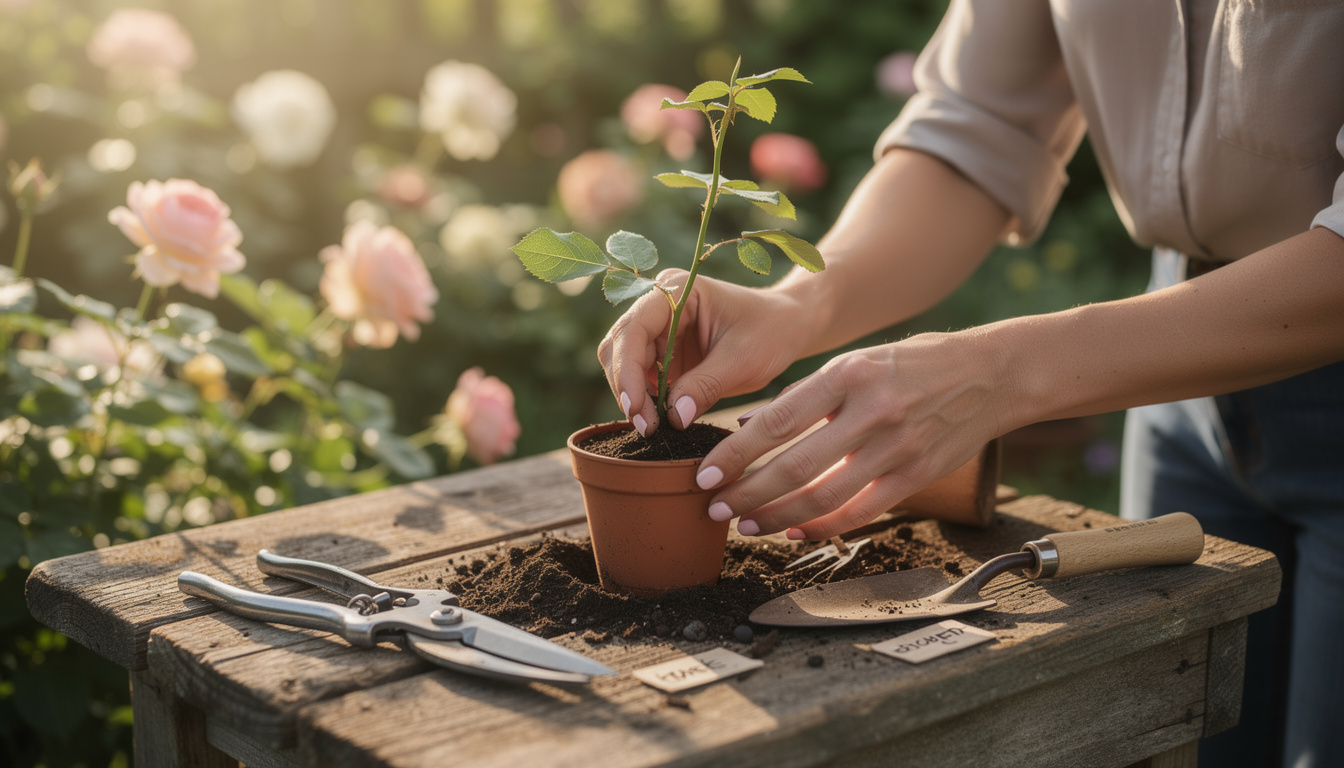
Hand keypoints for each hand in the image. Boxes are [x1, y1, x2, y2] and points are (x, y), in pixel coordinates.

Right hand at [597, 269, 808, 434]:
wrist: (787, 328)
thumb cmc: (770, 331)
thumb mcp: (744, 359)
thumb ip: (707, 385)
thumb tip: (674, 418)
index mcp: (677, 290)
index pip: (634, 327)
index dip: (627, 369)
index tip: (636, 408)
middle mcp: (659, 304)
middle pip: (619, 345)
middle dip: (627, 387)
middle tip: (646, 427)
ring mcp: (658, 328)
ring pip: (622, 363)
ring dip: (632, 396)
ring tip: (653, 427)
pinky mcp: (662, 352)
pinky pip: (639, 377)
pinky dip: (644, 400)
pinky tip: (659, 420)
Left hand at [693, 331, 1007, 539]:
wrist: (992, 374)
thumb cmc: (915, 363)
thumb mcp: (858, 361)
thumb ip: (808, 395)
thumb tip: (751, 426)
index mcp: (848, 373)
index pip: (777, 420)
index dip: (735, 453)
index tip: (706, 473)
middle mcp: (870, 410)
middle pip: (794, 465)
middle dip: (746, 492)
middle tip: (714, 507)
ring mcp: (896, 447)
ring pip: (822, 496)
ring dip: (777, 516)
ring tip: (746, 524)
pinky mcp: (916, 475)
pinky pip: (860, 511)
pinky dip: (823, 527)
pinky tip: (795, 532)